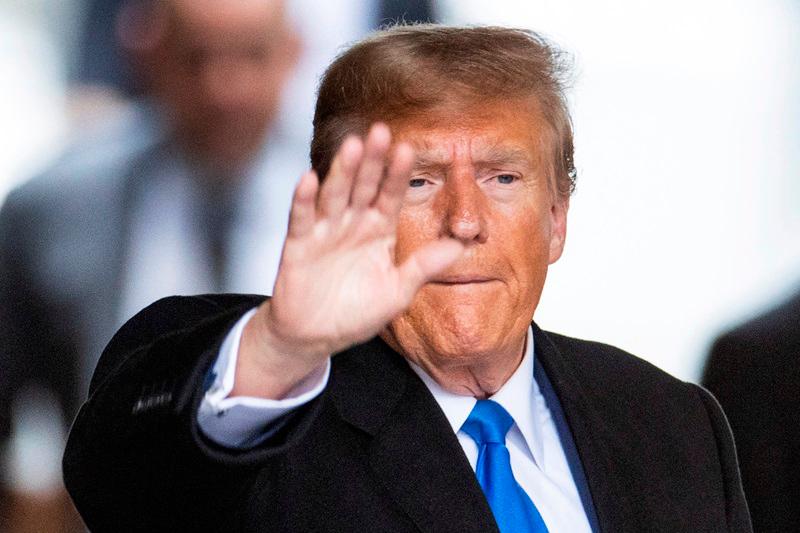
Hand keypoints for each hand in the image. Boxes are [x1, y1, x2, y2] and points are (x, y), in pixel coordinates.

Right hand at [234, 124, 463, 397]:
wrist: (315, 335)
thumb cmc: (357, 312)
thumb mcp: (398, 291)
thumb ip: (425, 266)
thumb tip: (462, 246)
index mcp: (378, 230)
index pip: (391, 195)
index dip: (398, 174)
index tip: (409, 149)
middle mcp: (352, 223)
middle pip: (363, 186)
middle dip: (372, 160)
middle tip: (381, 131)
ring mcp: (324, 231)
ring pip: (335, 194)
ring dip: (342, 171)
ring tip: (352, 146)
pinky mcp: (298, 245)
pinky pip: (301, 218)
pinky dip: (303, 199)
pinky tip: (309, 178)